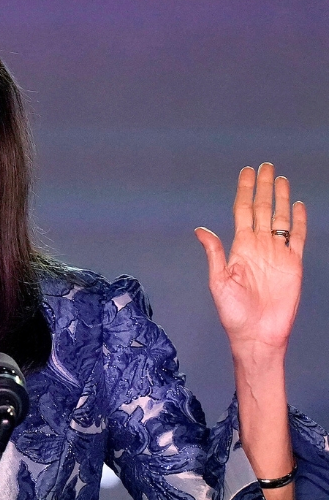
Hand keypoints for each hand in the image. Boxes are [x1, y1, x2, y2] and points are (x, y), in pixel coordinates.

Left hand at [195, 163, 307, 358]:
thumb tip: (200, 229)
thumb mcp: (218, 281)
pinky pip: (298, 237)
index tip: (246, 172)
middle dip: (263, 187)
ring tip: (280, 178)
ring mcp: (277, 254)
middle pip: (262, 209)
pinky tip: (298, 206)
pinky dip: (299, 221)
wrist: (257, 333)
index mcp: (239, 248)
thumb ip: (214, 253)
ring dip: (281, 198)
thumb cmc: (233, 313)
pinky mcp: (294, 264)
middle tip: (265, 166)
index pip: (242, 212)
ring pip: (280, 218)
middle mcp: (258, 246)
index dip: (244, 191)